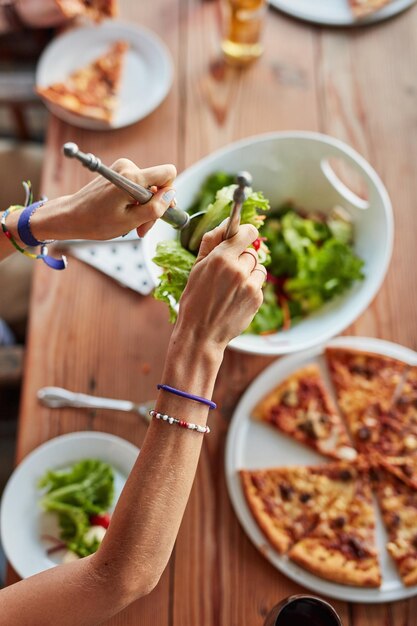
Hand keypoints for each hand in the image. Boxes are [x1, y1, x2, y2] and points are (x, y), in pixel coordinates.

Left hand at [29, 160, 176, 241]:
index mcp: (132, 177)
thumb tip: (171, 196)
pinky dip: (135, 203)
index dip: (169, 192)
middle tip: (142, 228)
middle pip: (157, 184)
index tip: (160, 209)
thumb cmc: (97, 221)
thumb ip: (155, 209)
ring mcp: (121, 169)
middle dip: (154, 207)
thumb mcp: (131, 221)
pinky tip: (125, 216)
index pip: (168, 172)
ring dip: (144, 209)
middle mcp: (128, 167)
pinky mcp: (117, 173)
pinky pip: (137, 187)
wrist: (71, 216)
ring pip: (147, 188)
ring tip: (132, 225)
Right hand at [175, 220, 265, 350]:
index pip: (247, 232)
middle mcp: (238, 269)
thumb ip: (211, 242)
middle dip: (242, 258)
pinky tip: (235, 298)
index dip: (246, 233)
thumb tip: (224, 224)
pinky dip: (251, 288)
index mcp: (221, 258)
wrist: (201, 333)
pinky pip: (259, 284)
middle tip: (228, 273)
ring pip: (258, 267)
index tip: (244, 236)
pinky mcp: (257, 298)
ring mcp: (250, 285)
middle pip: (251, 252)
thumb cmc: (194, 300)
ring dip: (249, 273)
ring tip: (232, 286)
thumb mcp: (197, 268)